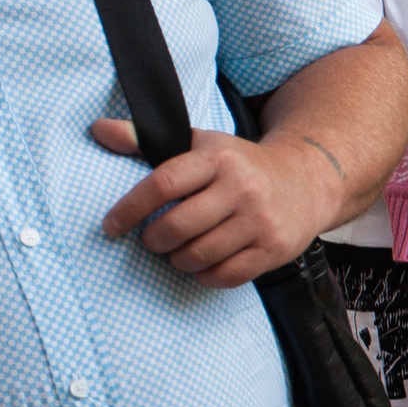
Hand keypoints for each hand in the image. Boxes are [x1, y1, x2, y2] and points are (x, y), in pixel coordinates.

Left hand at [92, 120, 337, 287]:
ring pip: (199, 255)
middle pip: (177, 226)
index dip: (129, 209)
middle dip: (154, 240)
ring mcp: (261, 221)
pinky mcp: (275, 248)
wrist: (309, 180)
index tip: (111, 227)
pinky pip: (227, 275)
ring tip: (180, 252)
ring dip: (179, 260)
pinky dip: (207, 275)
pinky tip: (205, 264)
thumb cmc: (242, 165)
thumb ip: (146, 140)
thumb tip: (99, 130)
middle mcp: (242, 188)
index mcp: (219, 159)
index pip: (163, 184)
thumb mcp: (201, 144)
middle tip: (153, 240)